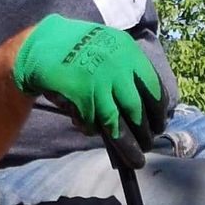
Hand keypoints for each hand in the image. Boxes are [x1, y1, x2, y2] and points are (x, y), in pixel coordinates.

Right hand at [13, 13, 165, 151]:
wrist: (45, 44)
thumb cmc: (82, 49)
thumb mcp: (112, 49)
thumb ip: (129, 71)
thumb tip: (148, 109)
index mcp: (129, 54)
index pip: (154, 90)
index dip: (159, 113)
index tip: (160, 126)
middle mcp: (117, 69)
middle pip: (138, 112)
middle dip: (145, 134)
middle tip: (148, 146)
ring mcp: (98, 85)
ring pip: (117, 125)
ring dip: (128, 147)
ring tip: (136, 160)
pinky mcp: (81, 99)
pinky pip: (91, 124)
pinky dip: (92, 131)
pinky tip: (90, 129)